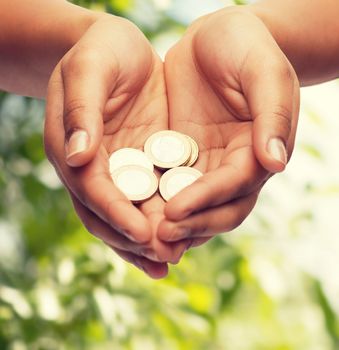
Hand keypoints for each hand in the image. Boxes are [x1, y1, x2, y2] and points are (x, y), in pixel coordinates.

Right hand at [44, 15, 186, 278]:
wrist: (118, 48)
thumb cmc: (100, 51)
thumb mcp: (89, 69)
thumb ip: (82, 110)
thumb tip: (78, 157)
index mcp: (72, 148)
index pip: (93, 190)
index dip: (117, 213)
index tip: (144, 232)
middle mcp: (94, 167)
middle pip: (108, 214)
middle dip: (134, 238)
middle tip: (165, 257)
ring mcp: (119, 168)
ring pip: (129, 214)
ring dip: (148, 241)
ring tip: (172, 260)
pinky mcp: (142, 163)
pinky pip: (151, 197)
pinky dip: (162, 220)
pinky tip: (181, 238)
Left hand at [158, 8, 299, 243]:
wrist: (216, 37)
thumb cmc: (245, 46)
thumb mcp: (264, 72)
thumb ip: (273, 115)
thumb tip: (275, 163)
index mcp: (259, 149)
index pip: (237, 185)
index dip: (208, 199)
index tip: (175, 210)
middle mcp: (235, 164)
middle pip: (219, 208)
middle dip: (191, 224)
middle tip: (159, 235)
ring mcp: (208, 162)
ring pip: (194, 205)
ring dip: (173, 225)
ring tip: (145, 237)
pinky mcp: (183, 156)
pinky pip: (169, 184)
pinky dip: (156, 203)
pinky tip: (134, 212)